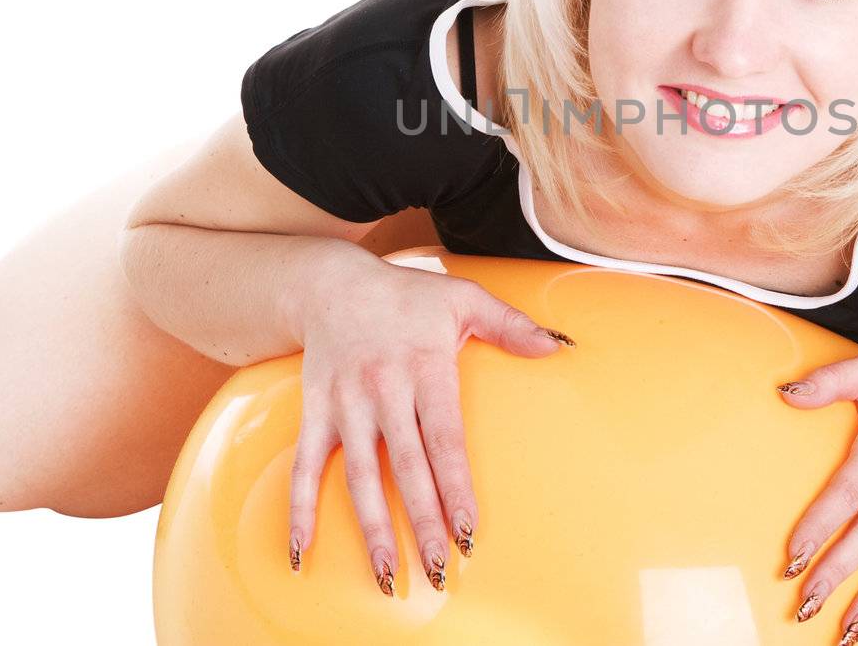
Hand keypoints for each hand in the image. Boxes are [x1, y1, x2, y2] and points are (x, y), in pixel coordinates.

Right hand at [284, 248, 574, 593]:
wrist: (332, 283)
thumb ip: (511, 325)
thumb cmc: (408, 296)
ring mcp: (346, 406)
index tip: (469, 527)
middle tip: (440, 567)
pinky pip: (304, 466)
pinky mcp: (316, 412)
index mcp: (425, 367)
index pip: (445, 439)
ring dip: (373, 528)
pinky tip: (301, 550)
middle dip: (423, 520)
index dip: (456, 485)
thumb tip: (557, 347)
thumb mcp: (464, 298)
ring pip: (359, 476)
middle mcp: (384, 391)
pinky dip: (299, 509)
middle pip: (406, 467)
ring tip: (388, 574)